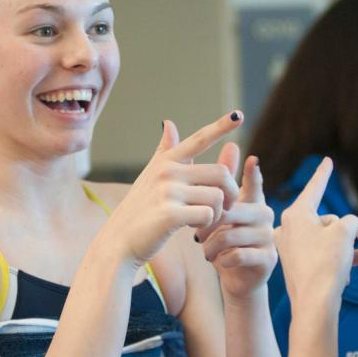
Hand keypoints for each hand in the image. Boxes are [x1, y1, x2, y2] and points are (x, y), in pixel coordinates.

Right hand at [104, 112, 243, 265]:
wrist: (119, 241)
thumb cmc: (139, 210)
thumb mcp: (150, 176)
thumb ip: (164, 151)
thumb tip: (169, 123)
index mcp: (166, 161)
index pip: (199, 139)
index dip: (220, 126)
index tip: (238, 115)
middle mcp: (167, 172)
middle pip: (221, 174)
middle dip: (231, 193)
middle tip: (226, 207)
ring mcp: (167, 192)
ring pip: (218, 197)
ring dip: (218, 213)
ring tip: (205, 220)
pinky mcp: (170, 214)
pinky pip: (208, 214)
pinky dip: (207, 224)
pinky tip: (195, 228)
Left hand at [196, 155, 276, 299]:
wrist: (234, 277)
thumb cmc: (223, 241)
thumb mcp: (217, 214)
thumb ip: (218, 183)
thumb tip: (226, 144)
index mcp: (252, 200)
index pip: (254, 183)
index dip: (253, 173)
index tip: (251, 160)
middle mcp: (265, 214)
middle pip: (230, 211)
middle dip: (208, 224)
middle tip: (197, 236)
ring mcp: (269, 236)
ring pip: (230, 235)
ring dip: (211, 246)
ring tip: (206, 252)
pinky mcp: (268, 257)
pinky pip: (237, 254)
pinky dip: (222, 259)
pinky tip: (219, 262)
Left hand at [274, 158, 357, 310]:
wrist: (315, 303)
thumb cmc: (328, 262)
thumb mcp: (346, 232)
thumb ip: (349, 220)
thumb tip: (344, 227)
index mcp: (295, 213)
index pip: (315, 188)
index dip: (324, 174)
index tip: (327, 160)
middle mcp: (289, 228)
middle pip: (327, 220)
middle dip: (344, 231)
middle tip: (343, 248)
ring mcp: (292, 248)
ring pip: (329, 239)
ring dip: (348, 247)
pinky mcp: (299, 265)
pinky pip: (325, 255)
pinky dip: (345, 257)